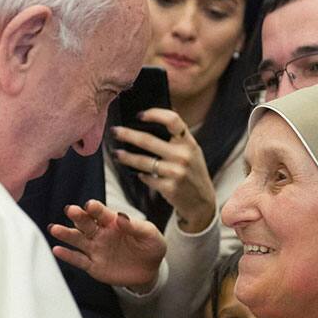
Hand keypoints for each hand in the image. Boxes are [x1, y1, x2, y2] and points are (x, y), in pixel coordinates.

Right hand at [50, 199, 165, 291]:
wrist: (150, 270)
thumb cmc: (150, 246)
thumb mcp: (150, 235)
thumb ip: (136, 227)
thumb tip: (121, 216)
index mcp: (114, 222)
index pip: (102, 213)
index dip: (95, 208)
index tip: (90, 205)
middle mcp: (101, 233)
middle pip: (86, 223)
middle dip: (78, 216)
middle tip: (70, 210)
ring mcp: (96, 249)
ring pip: (78, 240)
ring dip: (66, 234)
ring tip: (54, 228)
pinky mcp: (94, 266)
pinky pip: (79, 260)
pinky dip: (68, 256)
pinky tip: (57, 250)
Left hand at [112, 108, 216, 232]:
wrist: (202, 203)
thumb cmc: (193, 173)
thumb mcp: (192, 152)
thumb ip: (177, 140)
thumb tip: (148, 124)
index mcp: (189, 143)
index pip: (173, 120)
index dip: (155, 114)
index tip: (139, 115)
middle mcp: (184, 156)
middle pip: (148, 140)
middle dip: (127, 134)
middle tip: (114, 131)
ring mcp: (176, 172)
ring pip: (142, 161)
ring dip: (126, 157)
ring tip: (116, 153)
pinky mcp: (169, 188)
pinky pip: (147, 178)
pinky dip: (140, 175)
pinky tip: (136, 173)